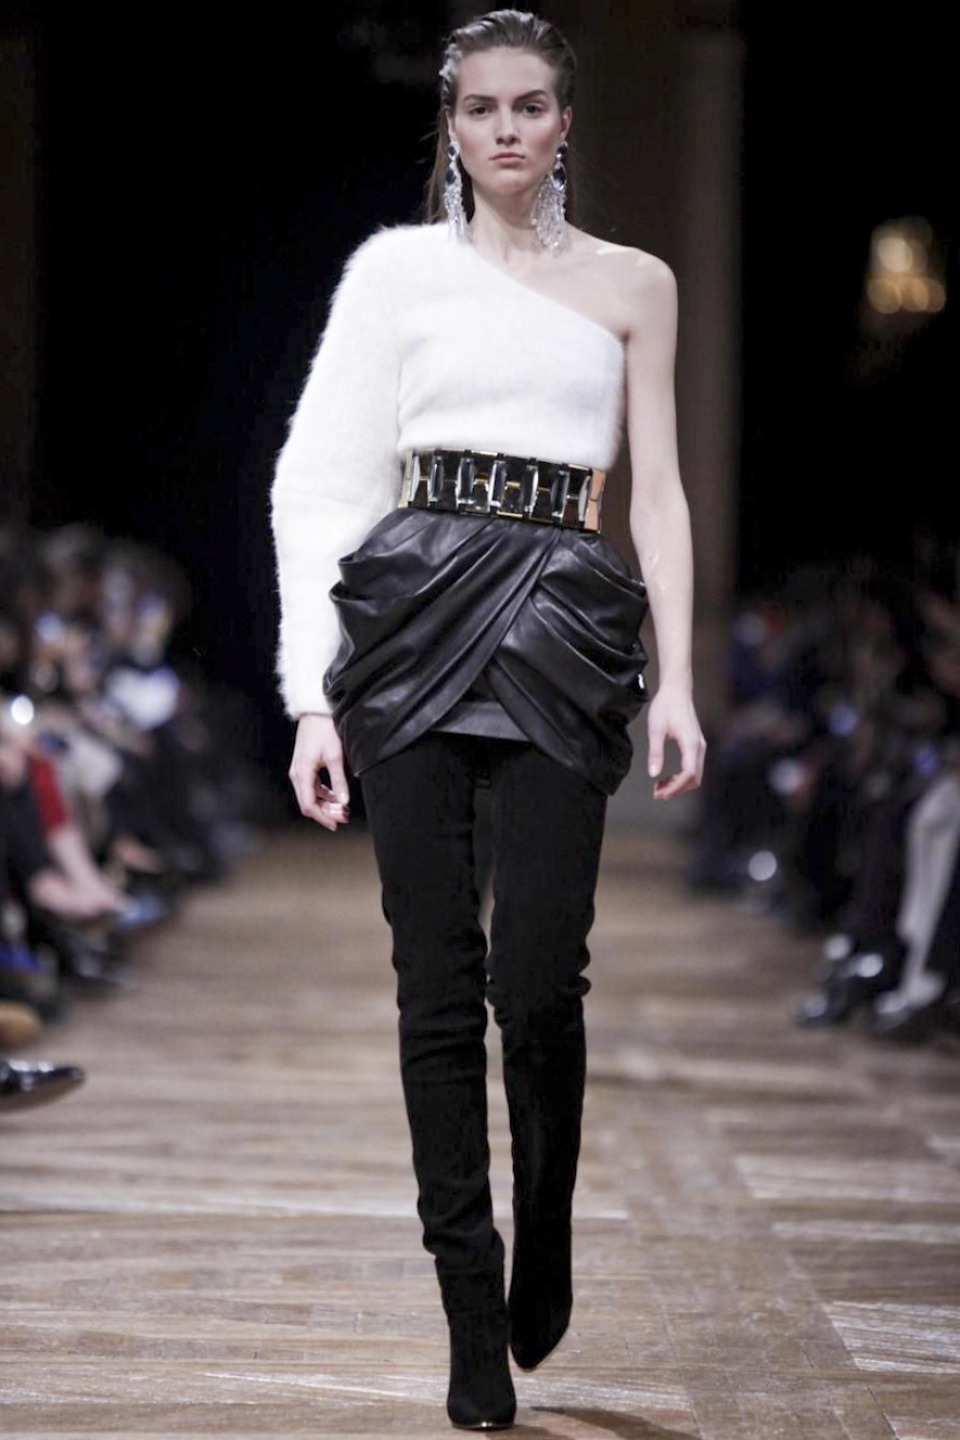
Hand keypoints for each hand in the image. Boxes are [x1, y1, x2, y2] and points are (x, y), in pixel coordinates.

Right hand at [288, 713, 350, 830]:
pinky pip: (312, 787)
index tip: (336, 824)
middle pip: (308, 803)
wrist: (316, 711)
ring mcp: (299, 770)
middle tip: (345, 817)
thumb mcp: (335, 757)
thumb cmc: (325, 730)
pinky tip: (337, 797)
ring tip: (344, 809)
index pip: (308, 805)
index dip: (322, 817)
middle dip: (326, 812)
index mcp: (301, 773)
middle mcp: (296, 774)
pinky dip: (324, 795)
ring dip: (326, 804)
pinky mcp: (304, 767)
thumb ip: (339, 782)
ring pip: (310, 796)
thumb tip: (344, 802)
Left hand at [646, 683, 705, 799]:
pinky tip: (666, 778)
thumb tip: (653, 774)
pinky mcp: (696, 745)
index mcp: (691, 743)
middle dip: (677, 789)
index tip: (661, 793)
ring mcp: (699, 746)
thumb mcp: (656, 730)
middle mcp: (699, 747)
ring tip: (659, 787)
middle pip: (695, 778)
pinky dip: (681, 777)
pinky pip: (693, 767)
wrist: (676, 690)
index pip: (689, 773)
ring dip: (679, 784)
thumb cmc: (665, 707)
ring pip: (695, 775)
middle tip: (657, 793)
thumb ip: (655, 753)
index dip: (676, 787)